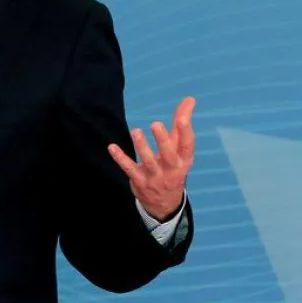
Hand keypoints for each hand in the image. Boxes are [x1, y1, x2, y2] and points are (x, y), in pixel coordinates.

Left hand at [109, 96, 195, 221]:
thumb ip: (182, 123)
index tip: (182, 118)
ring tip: (136, 131)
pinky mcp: (140, 181)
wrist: (165, 203)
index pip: (186, 145)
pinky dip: (120, 158)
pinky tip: (112, 147)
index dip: (185, 132)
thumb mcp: (180, 148)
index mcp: (183, 160)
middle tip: (156, 124)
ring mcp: (155, 177)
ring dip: (141, 146)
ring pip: (148, 161)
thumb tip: (190, 99)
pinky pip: (129, 169)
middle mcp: (171, 169)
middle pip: (168, 155)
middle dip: (163, 140)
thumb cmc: (173, 166)